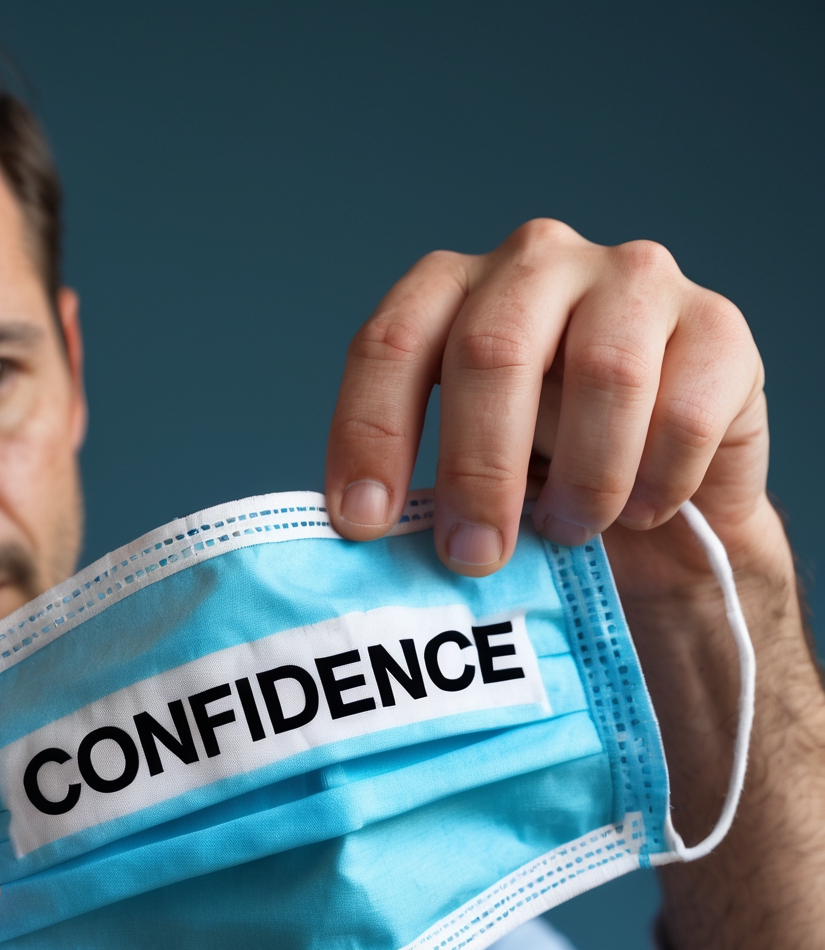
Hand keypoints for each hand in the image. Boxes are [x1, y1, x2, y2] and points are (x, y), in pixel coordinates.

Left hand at [323, 218, 778, 598]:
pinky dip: (655, 482)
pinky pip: (684, 409)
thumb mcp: (459, 478)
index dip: (370, 433)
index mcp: (452, 291)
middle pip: (492, 346)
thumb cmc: (536, 482)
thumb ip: (415, 491)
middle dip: (476, 467)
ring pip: (604, 372)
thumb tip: (365, 541)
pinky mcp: (718, 326)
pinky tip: (639, 512)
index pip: (392, 341)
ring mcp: (634, 281)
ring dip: (580, 479)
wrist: (654, 507)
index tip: (362, 524)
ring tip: (567, 532)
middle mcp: (537, 263)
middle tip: (471, 556)